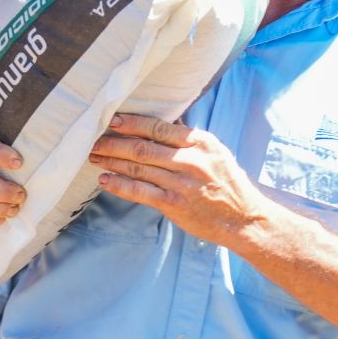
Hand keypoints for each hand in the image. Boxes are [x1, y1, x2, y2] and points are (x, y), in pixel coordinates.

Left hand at [89, 114, 267, 245]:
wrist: (243, 217)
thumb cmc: (227, 181)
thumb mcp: (215, 151)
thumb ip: (188, 139)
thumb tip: (161, 123)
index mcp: (200, 142)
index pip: (159, 128)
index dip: (133, 123)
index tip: (113, 121)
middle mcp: (190, 160)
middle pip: (143, 147)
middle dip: (114, 142)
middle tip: (94, 139)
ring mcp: (181, 183)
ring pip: (138, 167)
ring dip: (112, 161)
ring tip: (94, 156)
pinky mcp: (174, 204)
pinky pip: (140, 191)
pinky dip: (119, 184)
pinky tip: (105, 179)